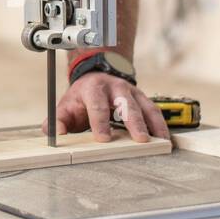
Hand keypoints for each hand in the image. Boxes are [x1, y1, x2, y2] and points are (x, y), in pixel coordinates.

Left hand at [42, 71, 169, 143]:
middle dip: (133, 122)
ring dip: (152, 124)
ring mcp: (131, 92)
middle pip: (126, 105)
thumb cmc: (81, 98)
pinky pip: (154, 111)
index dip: (100, 122)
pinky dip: (161, 125)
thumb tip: (54, 133)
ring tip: (160, 141)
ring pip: (145, 107)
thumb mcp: (65, 105)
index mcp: (93, 89)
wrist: (96, 77)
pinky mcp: (142, 99)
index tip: (103, 139)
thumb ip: (58, 121)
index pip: (97, 105)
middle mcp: (115, 88)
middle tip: (140, 140)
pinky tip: (165, 139)